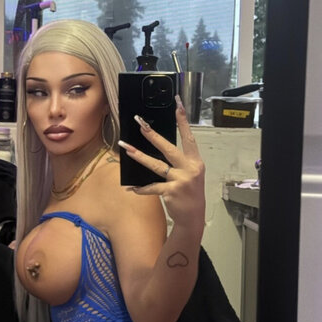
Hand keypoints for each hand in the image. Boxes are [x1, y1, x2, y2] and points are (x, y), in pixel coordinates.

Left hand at [118, 97, 205, 228]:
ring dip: (139, 156)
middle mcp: (189, 169)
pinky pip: (152, 187)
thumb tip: (159, 146)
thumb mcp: (191, 174)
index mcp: (195, 162)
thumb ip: (179, 162)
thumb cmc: (190, 193)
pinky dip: (141, 188)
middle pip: (168, 148)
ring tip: (126, 148)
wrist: (193, 218)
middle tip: (140, 123)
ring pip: (156, 165)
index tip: (177, 104)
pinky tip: (131, 188)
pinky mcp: (170, 192)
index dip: (183, 120)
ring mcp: (180, 181)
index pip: (188, 137)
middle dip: (153, 135)